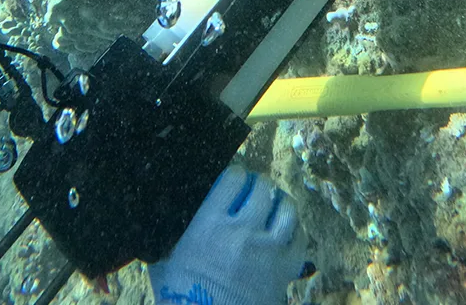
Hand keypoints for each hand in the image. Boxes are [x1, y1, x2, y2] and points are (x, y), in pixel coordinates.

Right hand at [148, 166, 306, 304]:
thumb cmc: (179, 294)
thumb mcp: (166, 254)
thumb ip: (175, 228)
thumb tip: (172, 205)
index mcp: (210, 224)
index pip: (232, 178)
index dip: (235, 173)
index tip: (234, 177)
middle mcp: (242, 233)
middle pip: (262, 189)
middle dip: (259, 183)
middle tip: (255, 188)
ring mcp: (267, 253)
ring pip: (287, 211)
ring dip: (281, 201)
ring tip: (275, 202)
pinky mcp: (283, 273)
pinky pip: (299, 241)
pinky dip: (294, 230)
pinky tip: (286, 229)